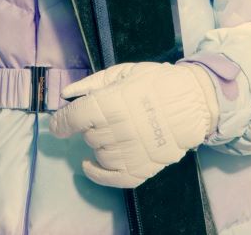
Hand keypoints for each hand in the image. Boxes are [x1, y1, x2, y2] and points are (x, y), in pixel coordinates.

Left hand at [49, 62, 217, 187]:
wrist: (192, 101)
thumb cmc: (156, 82)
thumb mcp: (122, 73)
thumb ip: (91, 84)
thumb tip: (66, 95)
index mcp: (113, 103)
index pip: (75, 118)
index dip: (61, 122)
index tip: (57, 123)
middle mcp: (120, 130)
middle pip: (88, 135)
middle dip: (89, 126)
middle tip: (104, 116)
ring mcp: (132, 152)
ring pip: (99, 154)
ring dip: (99, 143)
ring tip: (112, 131)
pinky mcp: (143, 168)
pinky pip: (113, 178)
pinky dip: (98, 174)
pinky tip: (91, 165)